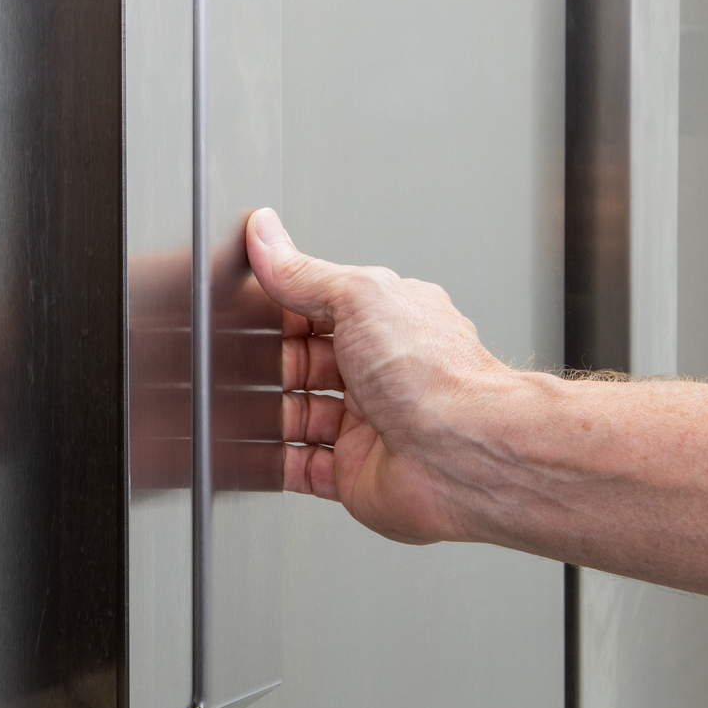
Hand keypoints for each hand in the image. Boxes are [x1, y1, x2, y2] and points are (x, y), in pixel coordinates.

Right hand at [246, 207, 511, 545]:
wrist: (464, 455)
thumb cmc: (435, 376)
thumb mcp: (359, 297)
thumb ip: (304, 273)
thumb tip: (265, 234)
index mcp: (389, 322)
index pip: (322, 307)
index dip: (284, 307)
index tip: (250, 304)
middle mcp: (382, 373)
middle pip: (308, 363)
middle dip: (274, 361)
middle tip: (244, 358)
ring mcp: (369, 425)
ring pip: (302, 414)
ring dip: (271, 409)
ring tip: (243, 403)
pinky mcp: (356, 474)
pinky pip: (303, 467)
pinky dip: (276, 460)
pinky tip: (258, 449)